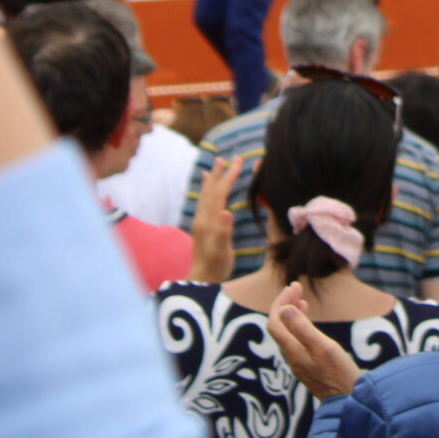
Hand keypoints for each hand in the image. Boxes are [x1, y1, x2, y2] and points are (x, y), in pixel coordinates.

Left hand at [188, 154, 242, 280]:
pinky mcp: (201, 226)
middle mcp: (202, 218)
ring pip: (207, 194)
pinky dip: (206, 189)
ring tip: (216, 164)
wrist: (201, 280)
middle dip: (221, 173)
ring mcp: (201, 221)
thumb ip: (224, 231)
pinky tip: (206, 185)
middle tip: (230, 158)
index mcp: (209, 221)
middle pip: (212, 190)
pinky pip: (204, 202)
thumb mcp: (222, 251)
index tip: (238, 161)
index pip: (219, 193)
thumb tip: (226, 212)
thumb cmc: (216, 267)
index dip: (228, 177)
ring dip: (212, 178)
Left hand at [270, 282, 362, 397]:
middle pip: (279, 327)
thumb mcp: (323, 347)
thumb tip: (283, 309)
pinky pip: (297, 342)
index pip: (275, 322)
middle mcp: (292, 357)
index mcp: (293, 350)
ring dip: (291, 315)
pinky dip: (300, 326)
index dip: (280, 302)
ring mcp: (300, 363)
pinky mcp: (309, 367)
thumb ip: (302, 328)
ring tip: (302, 301)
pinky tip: (310, 324)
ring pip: (288, 334)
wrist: (349, 402)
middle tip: (297, 287)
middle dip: (284, 305)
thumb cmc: (339, 374)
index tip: (294, 286)